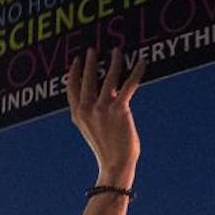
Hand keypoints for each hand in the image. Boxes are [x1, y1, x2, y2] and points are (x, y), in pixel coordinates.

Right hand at [67, 47, 145, 188]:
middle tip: (92, 50)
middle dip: (90, 62)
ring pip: (108, 77)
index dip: (74, 73)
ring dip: (114, 61)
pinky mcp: (119, 109)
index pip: (72, 88)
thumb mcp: (93, 130)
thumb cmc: (107, 150)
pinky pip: (129, 84)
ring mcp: (102, 109)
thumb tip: (108, 93)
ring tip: (116, 51)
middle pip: (88, 79)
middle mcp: (87, 109)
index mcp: (78, 115)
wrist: (115, 164)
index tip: (77, 61)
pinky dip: (136, 71)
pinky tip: (142, 61)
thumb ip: (95, 111)